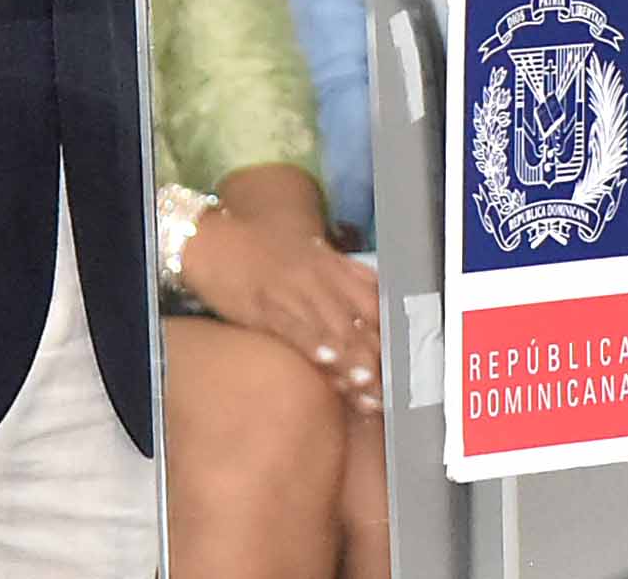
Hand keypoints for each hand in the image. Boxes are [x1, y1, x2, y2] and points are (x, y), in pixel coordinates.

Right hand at [181, 177, 380, 401]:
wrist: (216, 237)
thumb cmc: (264, 253)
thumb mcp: (313, 262)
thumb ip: (346, 286)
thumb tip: (376, 323)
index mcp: (339, 268)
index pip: (380, 302)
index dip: (398, 334)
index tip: (411, 366)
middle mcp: (325, 278)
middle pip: (365, 318)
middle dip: (383, 356)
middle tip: (397, 391)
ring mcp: (298, 289)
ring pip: (336, 326)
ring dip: (356, 358)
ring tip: (371, 387)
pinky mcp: (267, 304)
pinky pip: (296, 327)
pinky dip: (315, 344)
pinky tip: (328, 362)